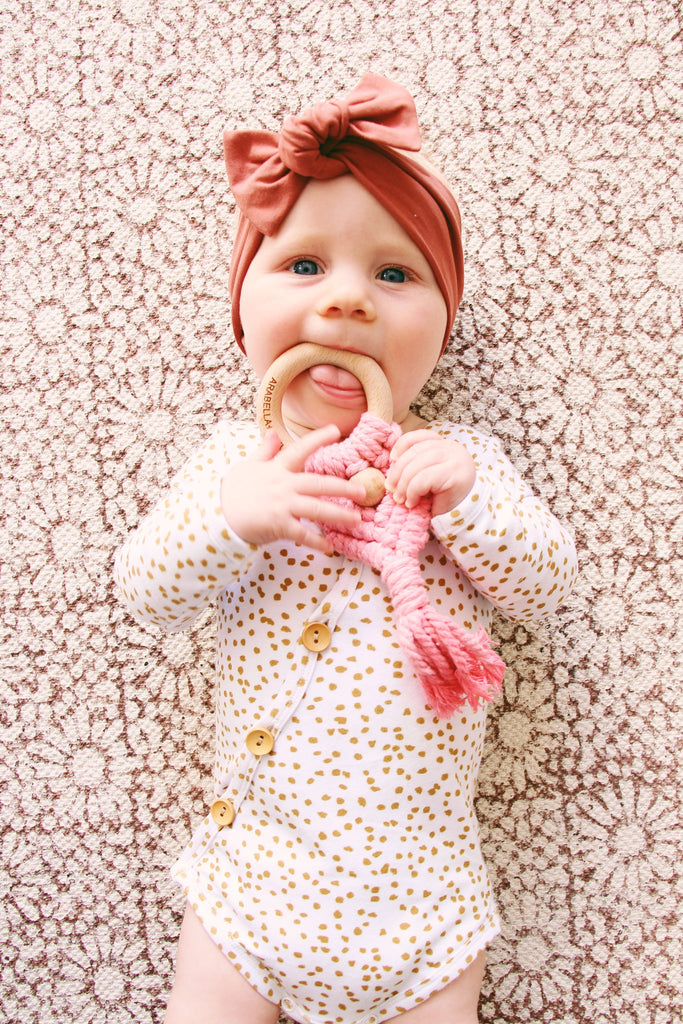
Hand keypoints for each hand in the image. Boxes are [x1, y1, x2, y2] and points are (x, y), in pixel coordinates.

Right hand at [220, 425, 365, 553]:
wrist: (216, 515)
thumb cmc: (233, 491)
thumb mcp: (248, 466)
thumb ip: (265, 451)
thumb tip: (272, 432)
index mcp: (277, 468)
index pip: (299, 449)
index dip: (318, 439)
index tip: (336, 430)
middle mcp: (283, 485)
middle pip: (318, 483)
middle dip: (342, 487)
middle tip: (362, 491)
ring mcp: (281, 505)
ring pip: (316, 508)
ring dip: (338, 514)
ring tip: (356, 520)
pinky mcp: (277, 524)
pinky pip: (302, 534)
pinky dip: (316, 541)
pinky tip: (328, 548)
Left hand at [385, 430, 475, 516]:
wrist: (464, 515)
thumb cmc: (443, 497)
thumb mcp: (427, 475)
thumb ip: (415, 464)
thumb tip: (392, 464)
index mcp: (444, 445)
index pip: (419, 436)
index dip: (402, 446)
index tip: (392, 460)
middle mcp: (452, 448)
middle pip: (415, 451)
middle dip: (398, 470)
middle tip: (391, 488)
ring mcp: (455, 459)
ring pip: (417, 465)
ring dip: (404, 484)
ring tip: (401, 498)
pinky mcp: (454, 474)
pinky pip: (423, 479)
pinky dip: (412, 491)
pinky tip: (412, 502)